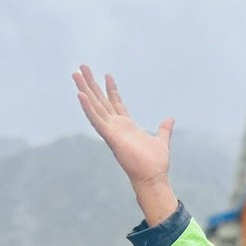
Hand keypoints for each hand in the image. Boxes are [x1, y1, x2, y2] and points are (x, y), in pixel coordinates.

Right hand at [72, 65, 178, 225]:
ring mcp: (111, 131)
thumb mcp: (161, 140)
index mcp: (127, 126)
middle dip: (92, 84)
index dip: (111, 89)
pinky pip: (96, 119)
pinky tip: (81, 94)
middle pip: (101, 100)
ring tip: (75, 74)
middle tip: (81, 68)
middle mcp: (116, 126)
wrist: (153, 178)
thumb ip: (164, 129)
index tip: (107, 75)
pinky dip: (88, 107)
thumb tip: (170, 119)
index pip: (116, 103)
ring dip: (84, 90)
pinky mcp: (110, 137)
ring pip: (95, 106)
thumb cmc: (155, 164)